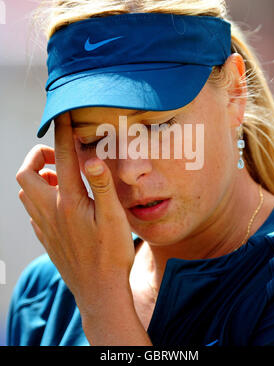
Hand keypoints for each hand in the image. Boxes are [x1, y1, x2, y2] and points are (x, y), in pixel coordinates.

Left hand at [16, 112, 135, 314]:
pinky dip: (40, 198)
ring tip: (60, 179)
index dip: (63, 133)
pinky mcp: (46, 238)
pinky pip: (32, 211)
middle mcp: (50, 211)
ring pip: (26, 193)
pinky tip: (60, 204)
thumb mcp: (114, 218)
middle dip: (36, 157)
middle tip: (57, 157)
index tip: (64, 117)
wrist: (99, 291)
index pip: (62, 158)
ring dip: (37, 178)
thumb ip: (102, 185)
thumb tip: (91, 158)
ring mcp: (45, 226)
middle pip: (26, 175)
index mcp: (69, 202)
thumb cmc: (110, 254)